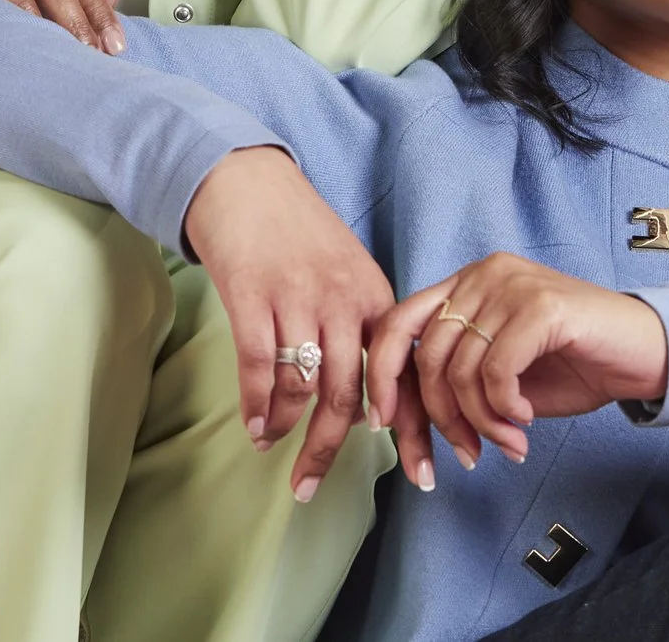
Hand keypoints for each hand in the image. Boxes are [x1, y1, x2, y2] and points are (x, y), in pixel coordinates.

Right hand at [183, 148, 429, 498]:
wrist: (247, 181)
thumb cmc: (298, 233)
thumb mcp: (349, 273)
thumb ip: (362, 331)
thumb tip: (364, 406)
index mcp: (377, 299)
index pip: (404, 377)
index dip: (416, 431)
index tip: (421, 476)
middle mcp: (344, 301)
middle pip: (350, 395)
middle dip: (331, 449)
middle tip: (310, 488)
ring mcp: (298, 298)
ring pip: (306, 387)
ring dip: (289, 429)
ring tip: (276, 450)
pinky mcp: (253, 296)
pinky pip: (261, 367)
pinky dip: (258, 406)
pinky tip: (255, 428)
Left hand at [366, 253, 668, 472]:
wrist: (647, 354)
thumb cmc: (576, 364)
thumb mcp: (502, 371)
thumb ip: (458, 377)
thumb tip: (406, 414)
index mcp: (467, 283)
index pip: (397, 323)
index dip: (381, 376)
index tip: (383, 424)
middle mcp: (483, 274)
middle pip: (425, 355)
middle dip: (442, 418)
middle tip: (471, 452)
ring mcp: (512, 285)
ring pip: (459, 370)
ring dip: (481, 422)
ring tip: (509, 440)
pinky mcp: (541, 306)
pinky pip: (495, 371)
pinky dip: (505, 408)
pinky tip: (526, 418)